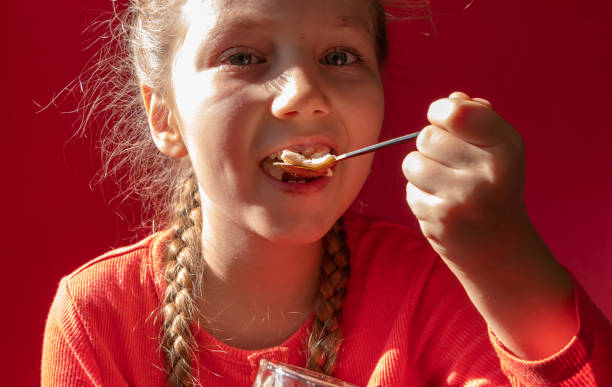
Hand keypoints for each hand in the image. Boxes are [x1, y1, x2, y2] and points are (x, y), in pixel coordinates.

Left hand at [402, 91, 527, 273]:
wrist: (501, 249)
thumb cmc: (495, 188)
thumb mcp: (500, 150)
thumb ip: (477, 118)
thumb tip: (451, 100)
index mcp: (505, 146)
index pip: (456, 112)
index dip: (440, 112)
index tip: (442, 120)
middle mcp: (487, 171)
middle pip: (427, 137)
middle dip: (431, 148)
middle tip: (450, 166)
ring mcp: (463, 198)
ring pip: (412, 163)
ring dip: (420, 172)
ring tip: (443, 186)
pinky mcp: (441, 220)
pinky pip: (410, 192)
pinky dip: (420, 197)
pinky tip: (442, 207)